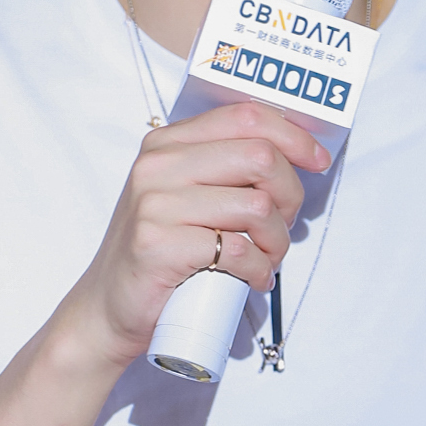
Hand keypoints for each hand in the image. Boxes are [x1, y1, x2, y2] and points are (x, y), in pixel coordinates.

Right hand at [62, 102, 328, 370]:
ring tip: (267, 259)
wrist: (108, 308)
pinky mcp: (159, 245)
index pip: (244, 117)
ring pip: (256, 206)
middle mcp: (158, 166)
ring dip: (277, 241)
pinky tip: (253, 279)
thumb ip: (222, 170)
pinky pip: (238, 249)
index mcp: (167, 144)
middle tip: (283, 225)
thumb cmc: (159, 254)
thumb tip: (293, 160)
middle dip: (290, 194)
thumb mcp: (183, 197)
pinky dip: (259, 269)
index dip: (293, 136)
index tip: (316, 160)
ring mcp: (155, 205)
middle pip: (259, 156)